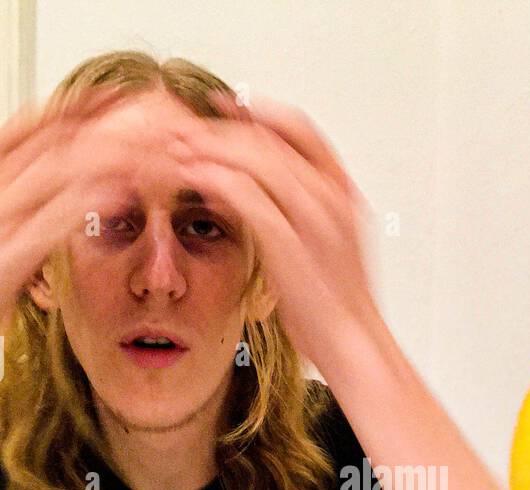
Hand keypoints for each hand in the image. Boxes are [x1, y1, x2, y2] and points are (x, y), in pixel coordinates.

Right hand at [0, 86, 187, 370]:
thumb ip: (22, 215)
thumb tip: (65, 197)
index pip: (28, 128)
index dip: (74, 108)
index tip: (116, 97)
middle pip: (46, 142)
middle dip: (100, 124)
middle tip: (146, 114)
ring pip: (50, 173)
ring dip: (103, 156)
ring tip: (147, 146)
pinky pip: (44, 224)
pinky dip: (82, 203)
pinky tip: (116, 193)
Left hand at [163, 92, 381, 371]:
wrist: (352, 343)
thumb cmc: (334, 303)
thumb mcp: (323, 246)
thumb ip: (298, 213)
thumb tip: (259, 193)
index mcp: (342, 193)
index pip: (299, 130)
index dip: (259, 112)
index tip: (223, 106)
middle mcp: (332, 198)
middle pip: (270, 139)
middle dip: (222, 128)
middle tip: (185, 127)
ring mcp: (314, 220)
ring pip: (256, 159)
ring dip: (211, 148)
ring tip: (178, 148)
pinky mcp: (290, 246)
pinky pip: (246, 196)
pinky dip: (215, 180)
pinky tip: (192, 178)